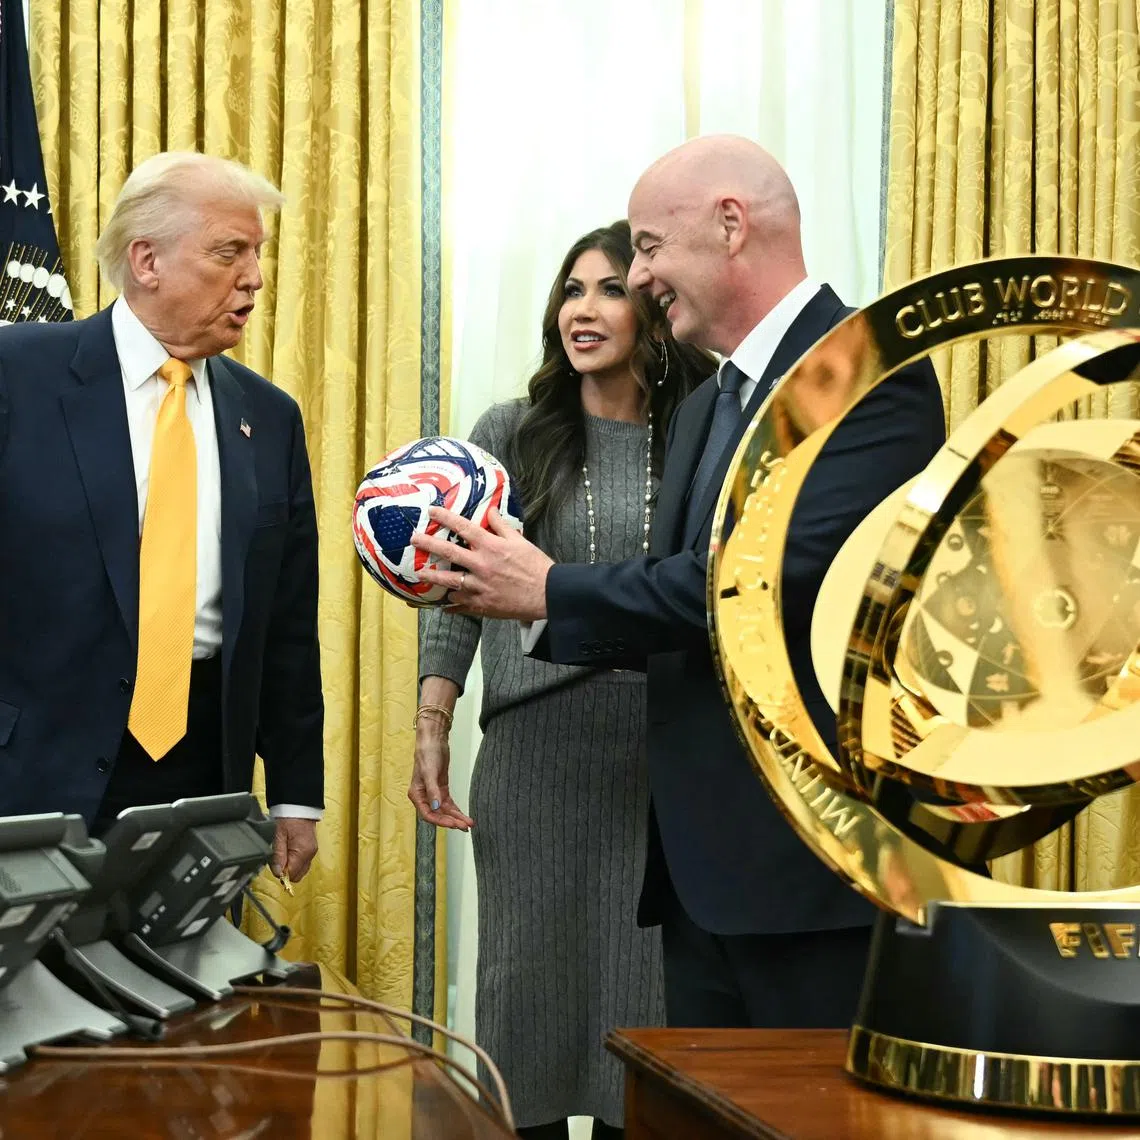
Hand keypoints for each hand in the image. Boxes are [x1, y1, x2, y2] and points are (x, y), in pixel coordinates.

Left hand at [272, 817, 318, 881]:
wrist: (299, 806)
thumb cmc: (289, 818)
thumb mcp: (278, 836)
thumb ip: (278, 856)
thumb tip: (277, 872)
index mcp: (303, 852)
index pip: (292, 875)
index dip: (281, 873)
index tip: (275, 865)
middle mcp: (310, 854)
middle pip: (297, 876)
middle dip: (286, 872)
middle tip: (278, 860)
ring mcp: (312, 852)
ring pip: (300, 870)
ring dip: (290, 867)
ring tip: (283, 854)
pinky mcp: (311, 849)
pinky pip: (303, 863)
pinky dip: (295, 862)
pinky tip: (289, 852)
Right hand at [408, 719, 473, 830]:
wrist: (434, 740)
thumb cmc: (427, 754)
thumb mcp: (429, 773)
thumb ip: (433, 791)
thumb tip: (436, 807)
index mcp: (417, 795)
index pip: (428, 814)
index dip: (441, 821)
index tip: (453, 824)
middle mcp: (424, 797)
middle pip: (438, 815)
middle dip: (451, 821)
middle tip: (464, 826)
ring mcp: (434, 793)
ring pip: (445, 811)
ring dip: (456, 817)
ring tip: (469, 823)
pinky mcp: (441, 789)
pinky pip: (449, 804)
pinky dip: (456, 810)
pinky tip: (464, 816)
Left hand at [410, 507, 553, 620]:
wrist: (548, 594)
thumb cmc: (536, 566)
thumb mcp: (521, 540)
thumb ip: (502, 526)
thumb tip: (490, 511)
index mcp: (491, 547)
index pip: (463, 528)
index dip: (445, 517)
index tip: (431, 511)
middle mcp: (481, 565)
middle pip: (448, 553)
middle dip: (428, 544)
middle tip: (413, 539)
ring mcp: (480, 587)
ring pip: (449, 581)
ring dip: (432, 577)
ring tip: (420, 574)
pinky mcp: (482, 605)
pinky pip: (461, 605)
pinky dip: (451, 605)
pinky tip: (442, 605)